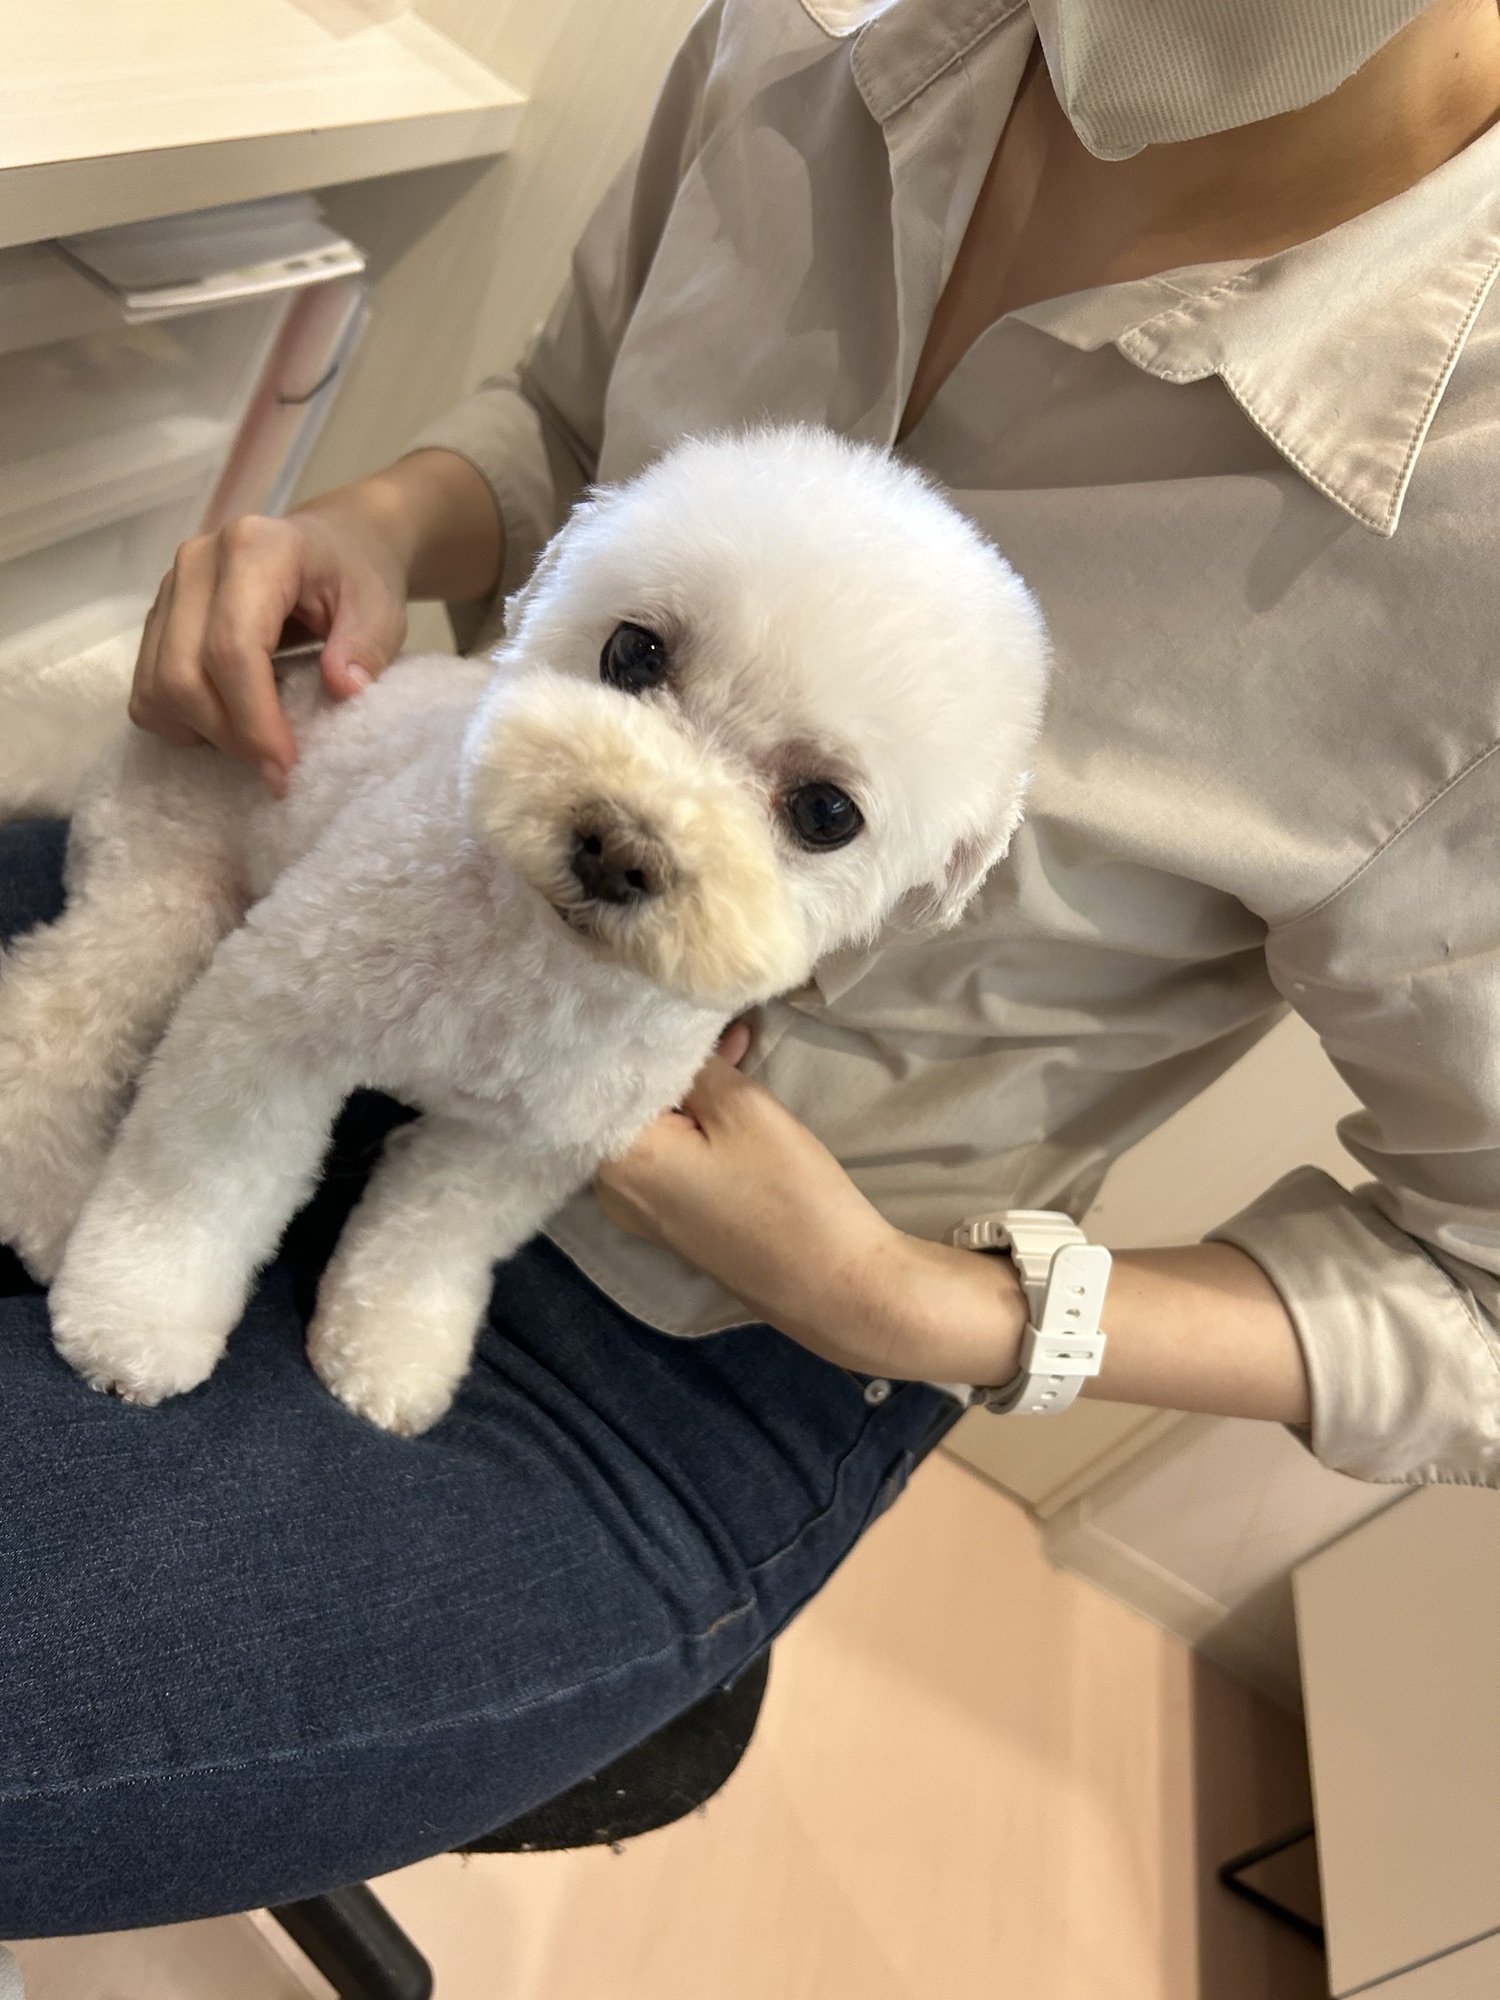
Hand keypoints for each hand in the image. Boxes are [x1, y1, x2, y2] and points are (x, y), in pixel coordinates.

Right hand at [129, 449, 501, 792]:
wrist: (330, 547)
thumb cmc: (356, 577)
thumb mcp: (381, 607)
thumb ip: (366, 646)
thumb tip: (343, 688)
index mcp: (255, 548)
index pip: (232, 646)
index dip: (254, 717)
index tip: (285, 766)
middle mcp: (197, 562)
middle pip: (183, 674)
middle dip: (229, 735)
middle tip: (276, 766)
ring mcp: (169, 589)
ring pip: (157, 687)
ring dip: (205, 733)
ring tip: (256, 742)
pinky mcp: (157, 617)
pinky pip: (146, 689)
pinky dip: (181, 721)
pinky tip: (227, 721)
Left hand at [596, 1034, 1027, 1383]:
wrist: (833, 1283)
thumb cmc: (787, 1193)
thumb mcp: (743, 1108)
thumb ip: (696, 1064)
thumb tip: (673, 1035)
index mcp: (618, 1158)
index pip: (608, 1073)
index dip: (644, 1031)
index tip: (672, 996)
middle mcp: (609, 1189)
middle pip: (625, 1101)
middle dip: (667, 1058)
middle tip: (718, 1021)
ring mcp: (636, 1211)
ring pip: (648, 1127)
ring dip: (682, 1088)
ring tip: (731, 1048)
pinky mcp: (667, 1222)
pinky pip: (661, 1156)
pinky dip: (686, 1122)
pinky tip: (722, 1092)